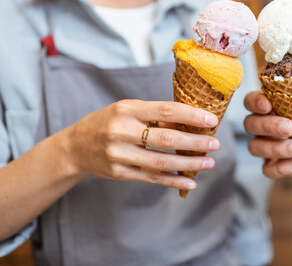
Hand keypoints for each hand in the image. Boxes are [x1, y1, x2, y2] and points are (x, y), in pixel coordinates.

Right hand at [59, 100, 219, 190]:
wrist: (75, 146)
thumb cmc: (108, 122)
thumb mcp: (129, 110)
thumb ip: (156, 115)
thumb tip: (189, 121)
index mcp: (127, 109)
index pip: (166, 110)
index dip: (192, 115)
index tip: (212, 119)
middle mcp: (122, 131)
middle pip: (167, 138)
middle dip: (195, 142)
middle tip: (216, 143)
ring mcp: (119, 154)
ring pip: (162, 162)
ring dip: (189, 163)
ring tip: (209, 162)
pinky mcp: (119, 173)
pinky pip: (152, 177)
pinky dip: (173, 181)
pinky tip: (190, 182)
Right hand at [244, 91, 291, 178]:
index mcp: (267, 107)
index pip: (250, 101)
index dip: (255, 102)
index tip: (268, 105)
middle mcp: (259, 126)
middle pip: (250, 124)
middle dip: (269, 126)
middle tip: (290, 128)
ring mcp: (262, 146)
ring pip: (255, 147)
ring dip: (277, 148)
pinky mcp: (269, 165)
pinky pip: (267, 169)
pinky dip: (282, 168)